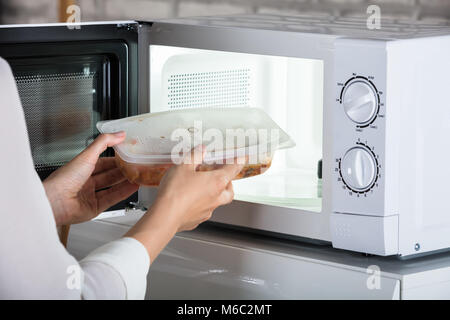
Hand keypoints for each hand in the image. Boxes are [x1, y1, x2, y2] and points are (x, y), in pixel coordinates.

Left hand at [43, 132, 138, 225]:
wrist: (56, 201)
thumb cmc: (64, 179)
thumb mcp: (87, 155)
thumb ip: (104, 142)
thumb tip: (119, 134)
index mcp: (81, 168)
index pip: (104, 162)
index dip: (116, 159)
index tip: (129, 155)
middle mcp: (86, 182)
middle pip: (109, 175)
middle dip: (123, 171)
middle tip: (136, 166)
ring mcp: (90, 195)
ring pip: (112, 187)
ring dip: (126, 182)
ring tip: (138, 176)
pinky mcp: (94, 208)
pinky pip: (112, 198)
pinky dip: (124, 193)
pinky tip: (132, 187)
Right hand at [126, 146, 244, 260]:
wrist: (165, 216)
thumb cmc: (175, 193)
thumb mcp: (183, 166)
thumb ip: (195, 156)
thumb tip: (201, 150)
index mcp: (216, 182)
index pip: (233, 169)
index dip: (239, 162)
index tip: (243, 158)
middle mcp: (216, 198)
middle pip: (229, 190)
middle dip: (228, 182)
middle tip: (222, 176)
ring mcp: (207, 211)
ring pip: (218, 202)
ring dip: (214, 194)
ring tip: (203, 187)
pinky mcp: (197, 220)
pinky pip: (203, 210)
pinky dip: (201, 204)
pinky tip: (190, 200)